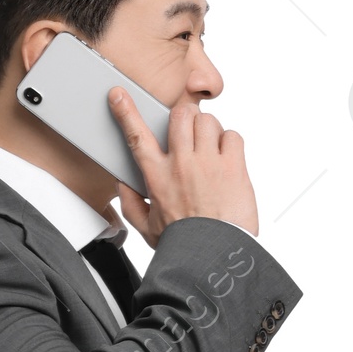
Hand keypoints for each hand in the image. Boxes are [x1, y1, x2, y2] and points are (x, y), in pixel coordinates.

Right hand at [108, 91, 258, 244]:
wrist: (214, 256)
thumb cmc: (183, 245)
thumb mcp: (148, 229)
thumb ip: (131, 205)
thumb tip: (122, 185)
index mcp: (157, 177)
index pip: (137, 136)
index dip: (126, 112)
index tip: (119, 95)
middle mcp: (181, 164)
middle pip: (180, 115)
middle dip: (184, 118)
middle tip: (190, 134)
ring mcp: (208, 163)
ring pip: (207, 120)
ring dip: (209, 130)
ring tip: (210, 150)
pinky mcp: (233, 166)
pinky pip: (232, 135)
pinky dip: (230, 144)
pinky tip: (227, 161)